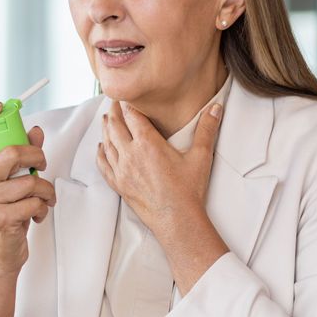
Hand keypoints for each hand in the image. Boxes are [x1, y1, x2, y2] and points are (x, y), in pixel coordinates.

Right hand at [0, 102, 55, 276]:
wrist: (0, 254)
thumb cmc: (7, 214)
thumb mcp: (11, 183)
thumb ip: (22, 157)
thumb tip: (35, 131)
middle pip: (11, 152)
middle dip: (37, 156)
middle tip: (42, 164)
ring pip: (30, 181)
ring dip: (46, 190)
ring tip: (43, 199)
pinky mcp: (2, 218)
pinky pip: (35, 202)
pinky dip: (43, 208)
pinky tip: (36, 215)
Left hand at [97, 100, 228, 292]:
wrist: (176, 220)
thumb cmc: (188, 190)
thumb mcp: (201, 157)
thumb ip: (207, 129)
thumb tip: (216, 107)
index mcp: (148, 143)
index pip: (131, 115)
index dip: (127, 103)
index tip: (126, 95)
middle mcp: (130, 154)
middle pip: (115, 126)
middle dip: (114, 111)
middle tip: (114, 102)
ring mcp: (122, 170)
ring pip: (107, 143)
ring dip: (106, 129)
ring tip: (107, 119)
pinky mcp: (119, 185)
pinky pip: (103, 164)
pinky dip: (101, 153)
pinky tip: (101, 147)